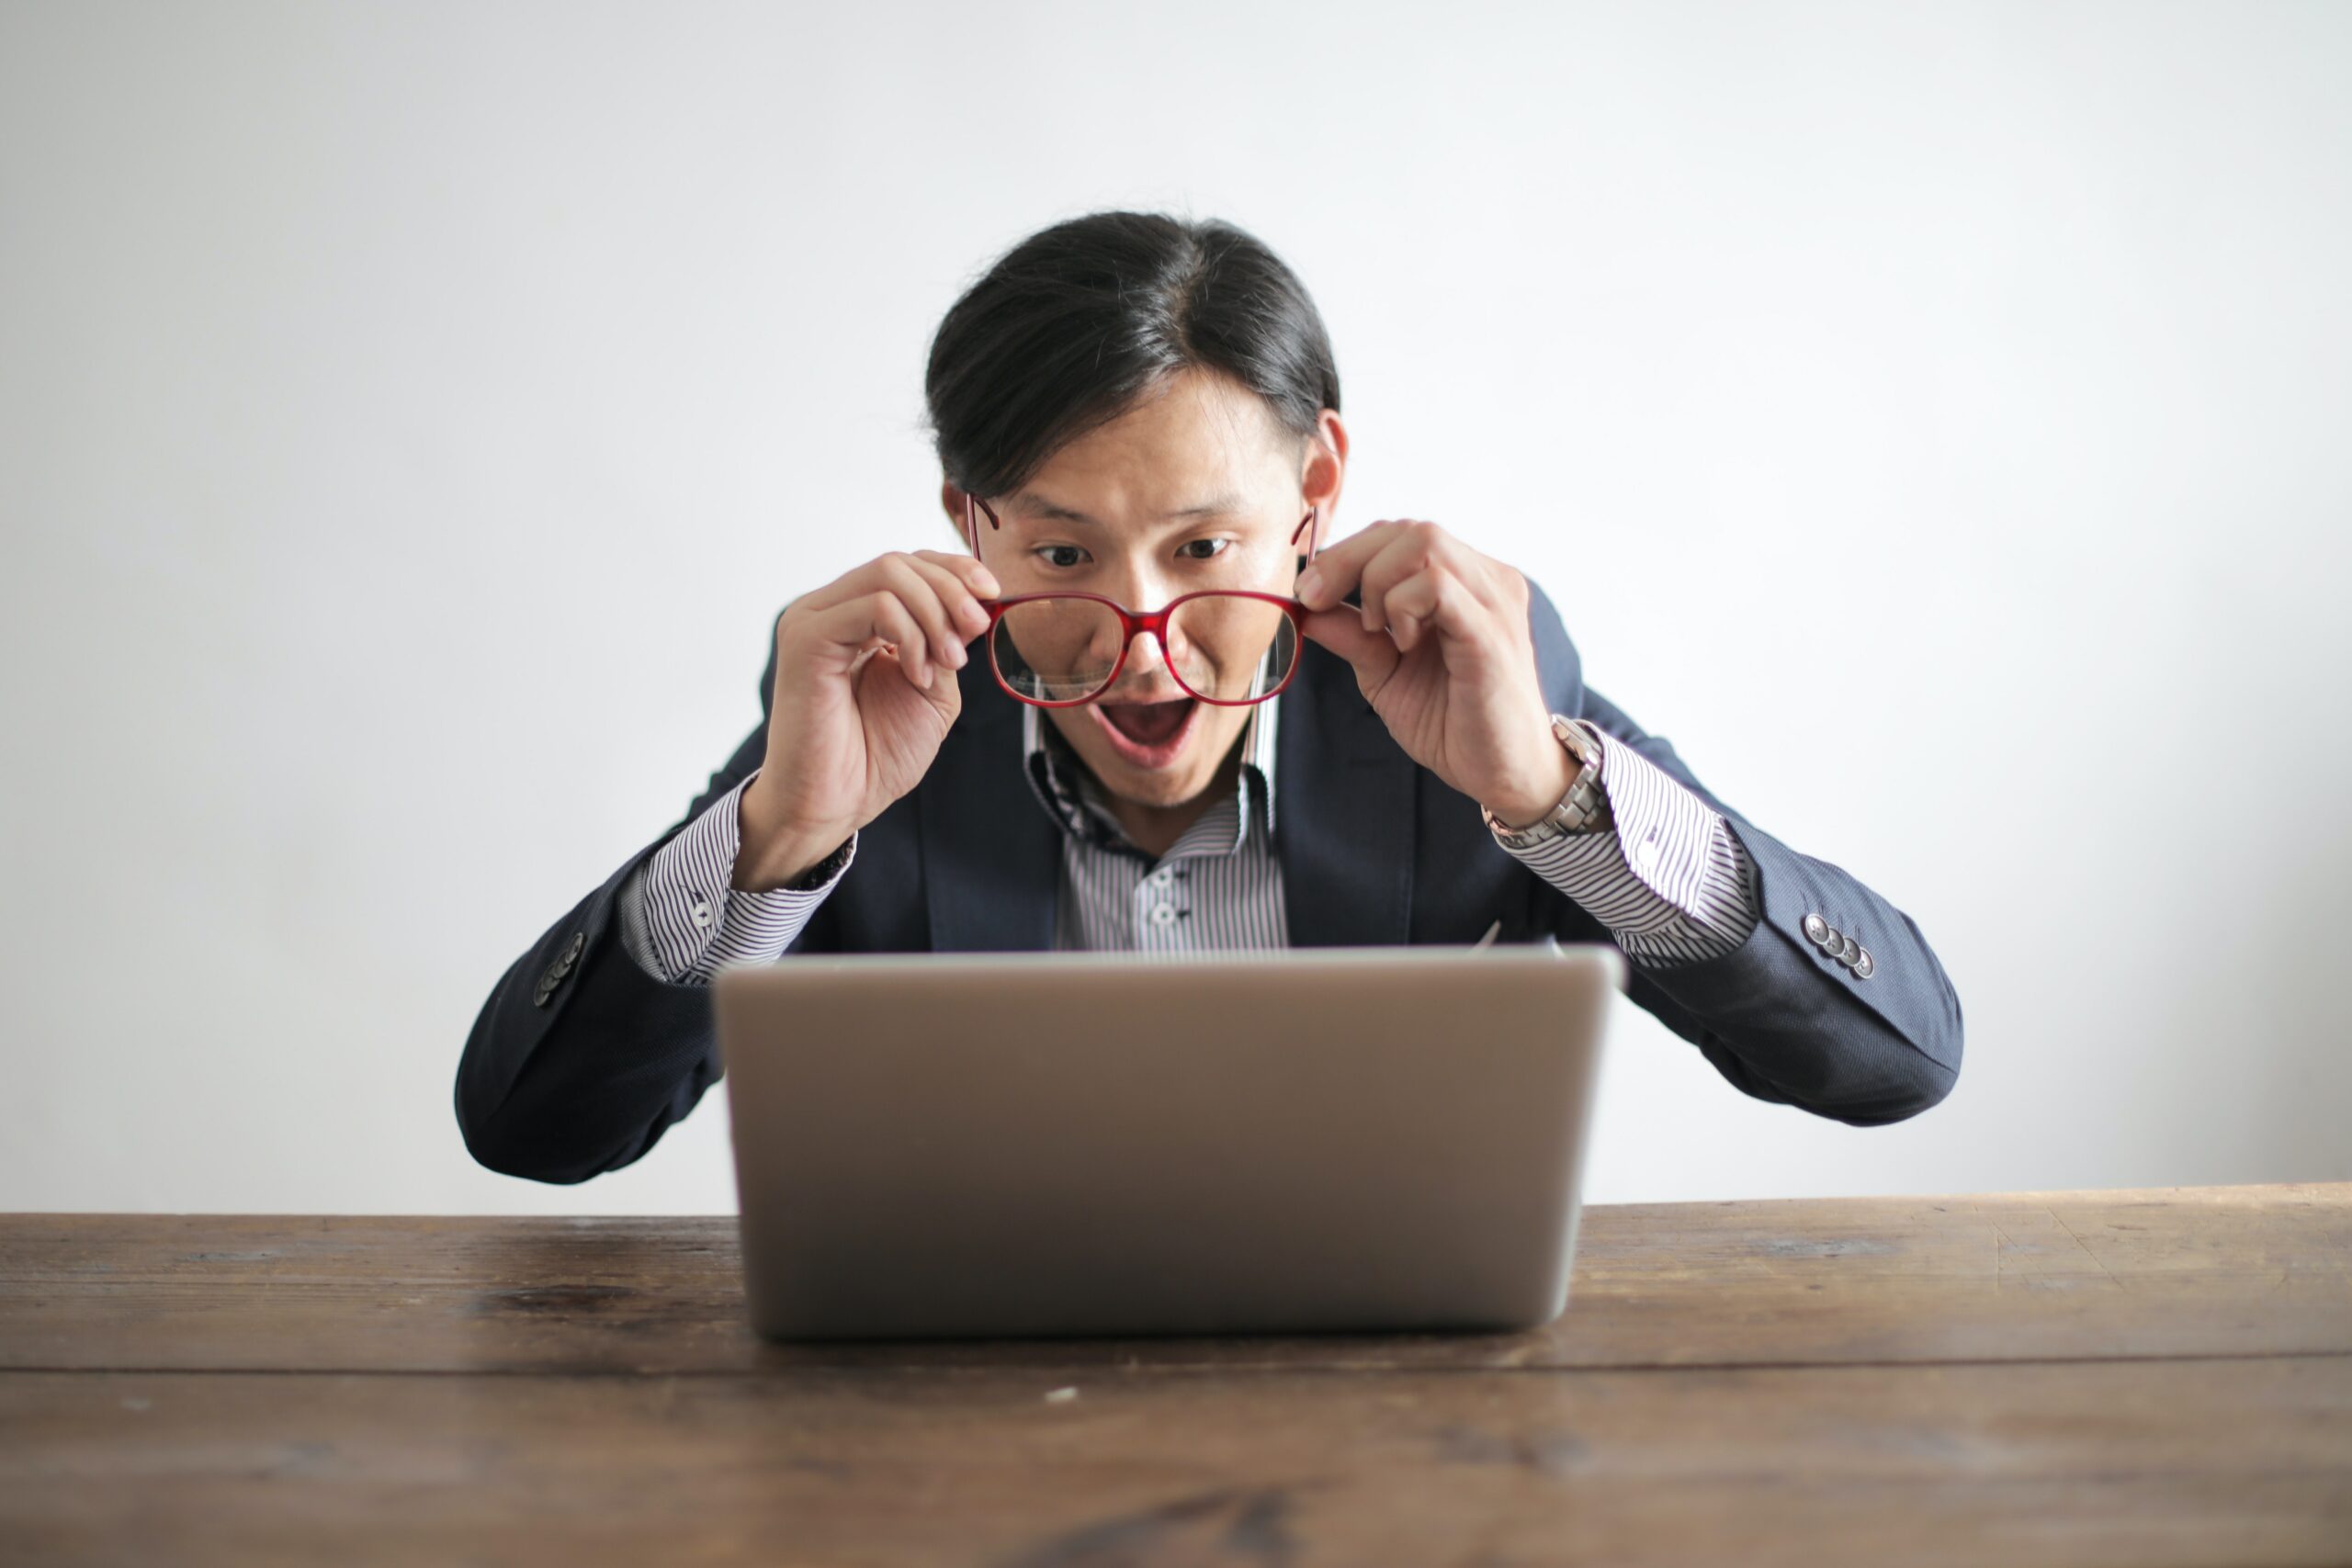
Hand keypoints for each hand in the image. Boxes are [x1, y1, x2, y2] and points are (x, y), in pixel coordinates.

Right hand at [736, 549, 998, 887]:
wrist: (839, 803)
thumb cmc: (877, 756)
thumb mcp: (933, 690)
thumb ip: (946, 642)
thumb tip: (973, 604)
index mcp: (857, 618)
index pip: (907, 564)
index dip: (954, 570)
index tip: (993, 593)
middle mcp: (830, 610)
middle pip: (900, 562)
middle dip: (952, 591)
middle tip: (976, 631)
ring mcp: (814, 620)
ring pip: (888, 574)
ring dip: (935, 614)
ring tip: (948, 662)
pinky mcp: (806, 638)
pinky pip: (874, 607)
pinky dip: (911, 635)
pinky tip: (917, 674)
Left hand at [1293, 520, 1574, 825]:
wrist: (1502, 774)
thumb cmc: (1452, 722)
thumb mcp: (1385, 674)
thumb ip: (1353, 636)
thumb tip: (1304, 608)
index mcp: (1466, 582)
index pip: (1402, 535)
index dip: (1347, 553)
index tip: (1308, 592)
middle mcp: (1487, 580)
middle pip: (1410, 529)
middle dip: (1348, 559)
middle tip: (1316, 600)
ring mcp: (1494, 602)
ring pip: (1425, 543)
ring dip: (1378, 582)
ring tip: (1377, 631)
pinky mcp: (1492, 633)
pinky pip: (1438, 587)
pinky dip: (1402, 606)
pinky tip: (1401, 642)